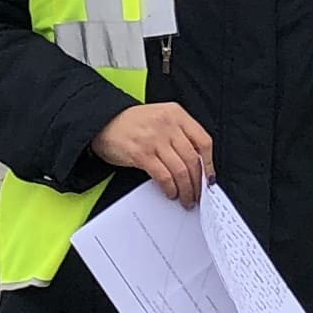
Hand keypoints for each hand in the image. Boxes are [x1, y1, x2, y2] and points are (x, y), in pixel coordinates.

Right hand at [93, 103, 214, 204]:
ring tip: (185, 198)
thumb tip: (196, 164)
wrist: (102, 122)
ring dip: (186, 189)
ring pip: (181, 170)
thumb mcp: (160, 119)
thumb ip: (179, 135)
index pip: (203, 141)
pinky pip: (163, 176)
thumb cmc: (132, 123)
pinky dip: (170, 188)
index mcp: (176, 114)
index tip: (209, 178)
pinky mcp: (141, 153)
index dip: (209, 164)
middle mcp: (167, 124)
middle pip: (193, 159)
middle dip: (197, 182)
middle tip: (198, 194)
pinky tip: (170, 192)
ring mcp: (154, 139)